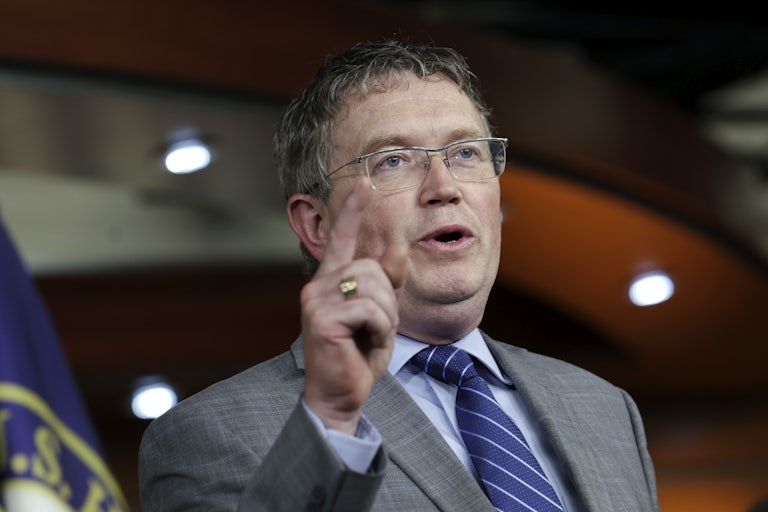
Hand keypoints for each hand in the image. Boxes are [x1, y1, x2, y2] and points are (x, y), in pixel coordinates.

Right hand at [301, 179, 407, 434]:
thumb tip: (399, 246)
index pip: (343, 238)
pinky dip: (379, 329)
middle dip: (387, 300)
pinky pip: (369, 308)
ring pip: (373, 286)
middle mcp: (318, 285)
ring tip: (369, 337)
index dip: (354, 210)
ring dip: (385, 317)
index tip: (364, 181)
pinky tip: (363, 344)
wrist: (340, 394)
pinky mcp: (322, 317)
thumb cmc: (358, 355)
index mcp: (331, 282)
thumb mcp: (380, 314)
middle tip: (376, 329)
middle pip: (372, 268)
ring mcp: (316, 300)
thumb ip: (386, 282)